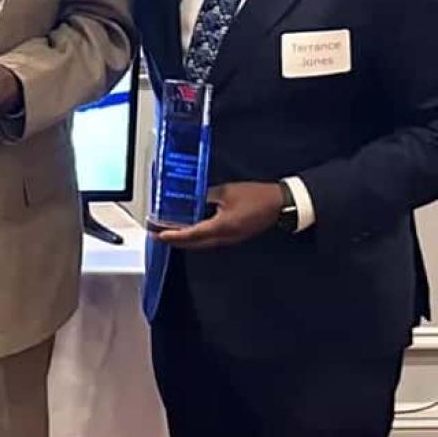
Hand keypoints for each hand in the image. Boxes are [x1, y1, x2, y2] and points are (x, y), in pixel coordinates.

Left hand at [153, 181, 286, 249]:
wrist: (280, 205)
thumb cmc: (256, 197)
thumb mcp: (227, 192)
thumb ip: (206, 195)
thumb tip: (191, 197)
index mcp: (221, 227)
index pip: (191, 235)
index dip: (173, 235)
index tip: (159, 234)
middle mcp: (224, 238)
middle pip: (193, 244)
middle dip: (174, 240)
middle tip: (157, 233)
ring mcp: (229, 239)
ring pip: (201, 244)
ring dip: (184, 240)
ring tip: (169, 232)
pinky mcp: (233, 237)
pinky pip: (209, 240)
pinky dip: (196, 237)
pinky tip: (190, 229)